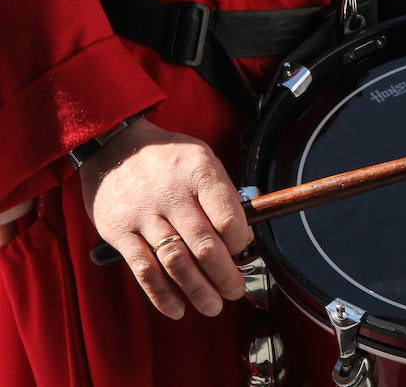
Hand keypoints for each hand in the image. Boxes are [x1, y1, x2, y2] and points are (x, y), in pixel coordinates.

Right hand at [79, 118, 252, 319]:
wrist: (113, 146)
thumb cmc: (167, 158)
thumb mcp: (202, 158)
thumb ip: (221, 194)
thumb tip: (243, 235)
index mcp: (198, 172)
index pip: (227, 216)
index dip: (239, 241)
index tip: (242, 250)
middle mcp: (171, 194)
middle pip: (204, 244)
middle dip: (224, 274)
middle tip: (235, 290)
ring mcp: (144, 214)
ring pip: (176, 261)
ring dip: (198, 289)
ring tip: (213, 306)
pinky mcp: (119, 231)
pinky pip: (143, 269)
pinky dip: (161, 294)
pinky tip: (177, 308)